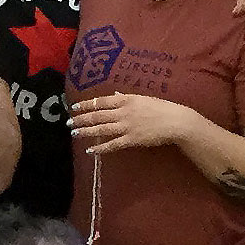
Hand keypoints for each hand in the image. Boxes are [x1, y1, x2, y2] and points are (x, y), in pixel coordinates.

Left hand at [69, 92, 190, 155]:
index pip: (101, 101)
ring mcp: (126, 126)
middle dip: (81, 119)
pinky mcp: (131, 140)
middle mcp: (123, 112)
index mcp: (126, 100)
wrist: (176, 121)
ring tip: (74, 134)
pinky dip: (100, 148)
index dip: (86, 104)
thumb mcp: (143, 98)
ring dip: (86, 131)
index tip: (75, 107)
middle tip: (69, 123)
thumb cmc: (162, 108)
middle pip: (97, 115)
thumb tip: (115, 94)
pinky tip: (90, 150)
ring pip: (101, 129)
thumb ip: (127, 98)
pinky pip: (112, 144)